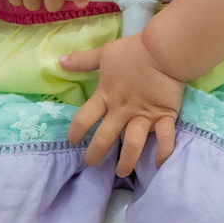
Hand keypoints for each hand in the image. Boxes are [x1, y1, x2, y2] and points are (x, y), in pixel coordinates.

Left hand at [62, 34, 182, 176]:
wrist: (163, 50)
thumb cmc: (133, 52)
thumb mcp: (104, 54)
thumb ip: (83, 61)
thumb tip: (59, 61)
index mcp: (106, 96)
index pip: (84, 119)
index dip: (75, 132)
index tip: (72, 141)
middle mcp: (122, 111)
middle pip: (105, 138)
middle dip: (95, 154)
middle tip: (91, 164)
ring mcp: (144, 116)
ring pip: (133, 144)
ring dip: (126, 161)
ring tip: (121, 172)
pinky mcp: (164, 116)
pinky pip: (165, 138)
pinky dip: (163, 152)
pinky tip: (160, 165)